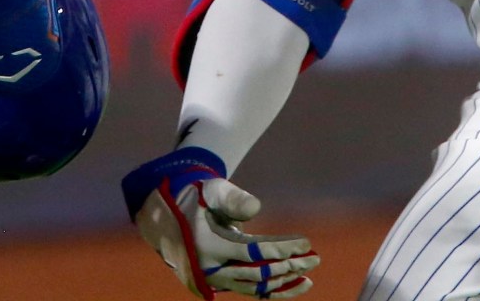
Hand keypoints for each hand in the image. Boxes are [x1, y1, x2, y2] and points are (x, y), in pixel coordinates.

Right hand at [124, 149, 319, 297]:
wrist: (164, 216)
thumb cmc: (193, 196)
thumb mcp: (211, 189)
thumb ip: (232, 198)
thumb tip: (256, 209)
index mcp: (207, 244)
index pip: (253, 252)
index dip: (281, 249)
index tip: (306, 243)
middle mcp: (209, 269)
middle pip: (257, 273)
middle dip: (288, 266)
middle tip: (315, 258)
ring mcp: (212, 280)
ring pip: (254, 288)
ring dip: (282, 283)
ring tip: (309, 277)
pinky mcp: (217, 284)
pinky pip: (248, 291)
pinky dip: (272, 291)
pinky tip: (294, 285)